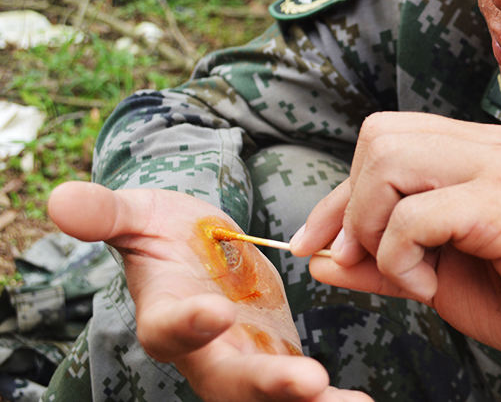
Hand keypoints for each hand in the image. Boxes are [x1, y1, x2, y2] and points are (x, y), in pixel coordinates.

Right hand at [48, 182, 371, 401]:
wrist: (198, 245)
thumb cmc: (163, 232)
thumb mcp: (137, 214)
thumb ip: (106, 213)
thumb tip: (59, 197)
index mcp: (166, 315)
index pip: (172, 327)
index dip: (191, 322)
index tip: (214, 312)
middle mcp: (204, 351)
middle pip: (229, 378)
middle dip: (267, 382)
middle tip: (306, 382)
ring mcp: (242, 359)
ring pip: (269, 394)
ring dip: (305, 401)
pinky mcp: (275, 357)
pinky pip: (301, 389)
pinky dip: (328, 399)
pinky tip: (362, 401)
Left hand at [293, 113, 500, 401]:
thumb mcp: (437, 279)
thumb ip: (380, 261)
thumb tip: (318, 256)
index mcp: (474, 150)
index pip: (380, 139)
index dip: (336, 197)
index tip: (316, 247)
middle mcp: (487, 144)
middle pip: (376, 136)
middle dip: (354, 208)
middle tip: (379, 262)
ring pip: (387, 160)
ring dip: (378, 229)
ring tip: (415, 274)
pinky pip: (415, 215)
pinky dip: (404, 260)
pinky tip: (435, 288)